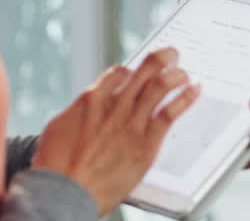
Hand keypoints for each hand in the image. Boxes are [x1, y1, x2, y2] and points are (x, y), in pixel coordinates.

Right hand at [31, 48, 199, 214]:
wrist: (63, 194)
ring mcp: (131, 124)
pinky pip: (170, 114)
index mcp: (91, 100)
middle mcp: (114, 106)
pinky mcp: (145, 144)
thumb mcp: (59, 128)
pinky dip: (185, 98)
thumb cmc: (55, 167)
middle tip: (171, 54)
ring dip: (176, 75)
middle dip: (161, 58)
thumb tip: (87, 108)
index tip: (136, 73)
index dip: (130, 71)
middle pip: (145, 71)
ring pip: (161, 87)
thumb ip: (80, 113)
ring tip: (183, 73)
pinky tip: (194, 91)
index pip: (118, 73)